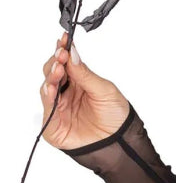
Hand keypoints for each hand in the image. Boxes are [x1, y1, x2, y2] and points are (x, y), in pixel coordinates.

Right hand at [40, 31, 129, 149]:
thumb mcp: (105, 90)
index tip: (64, 39)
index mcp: (80, 82)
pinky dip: (48, 96)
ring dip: (51, 75)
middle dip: (56, 61)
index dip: (63, 50)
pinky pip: (48, 107)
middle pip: (53, 72)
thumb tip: (72, 53)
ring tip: (58, 68)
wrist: (120, 143)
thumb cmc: (116, 117)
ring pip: (47, 87)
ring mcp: (59, 107)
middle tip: (61, 54)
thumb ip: (86, 74)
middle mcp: (67, 93)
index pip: (66, 63)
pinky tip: (51, 87)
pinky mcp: (54, 124)